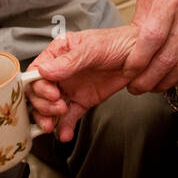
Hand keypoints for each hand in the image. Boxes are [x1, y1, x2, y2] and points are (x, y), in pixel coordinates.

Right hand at [28, 27, 139, 141]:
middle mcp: (60, 72)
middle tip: (58, 108)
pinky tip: (65, 134)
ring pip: (49, 107)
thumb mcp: (92, 48)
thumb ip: (68, 62)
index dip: (38, 86)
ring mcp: (70, 87)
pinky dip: (64, 127)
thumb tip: (45, 71)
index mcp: (58, 53)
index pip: (36, 72)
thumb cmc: (117, 43)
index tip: (52, 93)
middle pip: (38, 93)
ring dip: (49, 118)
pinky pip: (69, 116)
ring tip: (56, 124)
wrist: (141, 57)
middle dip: (43, 105)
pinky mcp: (82, 101)